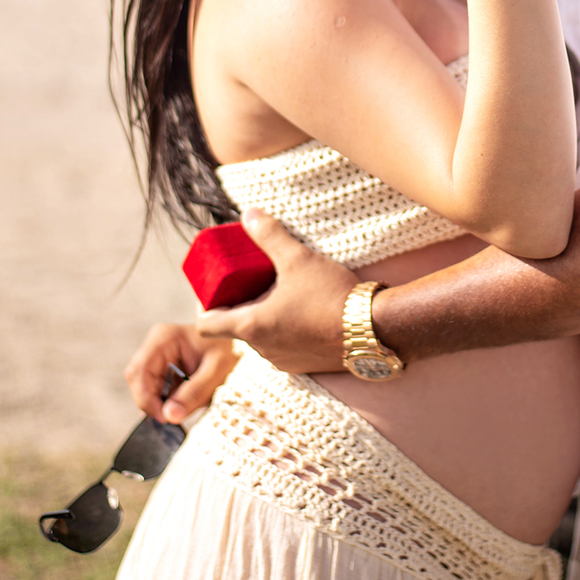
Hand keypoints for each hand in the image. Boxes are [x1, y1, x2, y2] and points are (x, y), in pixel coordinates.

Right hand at [124, 322, 238, 423]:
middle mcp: (156, 345)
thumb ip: (194, 393)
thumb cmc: (232, 352)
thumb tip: (169, 415)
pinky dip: (167, 401)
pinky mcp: (163, 368)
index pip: (138, 372)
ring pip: (145, 388)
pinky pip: (156, 390)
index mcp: (163, 338)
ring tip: (186, 407)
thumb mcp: (217, 372)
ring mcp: (158, 356)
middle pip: (137, 381)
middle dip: (152, 402)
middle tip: (174, 418)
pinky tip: (185, 402)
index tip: (165, 417)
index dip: (146, 398)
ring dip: (161, 403)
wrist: (242, 348)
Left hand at [197, 210, 353, 373]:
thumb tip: (248, 214)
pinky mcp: (307, 365)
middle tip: (251, 282)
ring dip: (265, 318)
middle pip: (236, 329)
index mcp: (252, 326)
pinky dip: (286, 330)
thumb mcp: (297, 258)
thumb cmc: (331, 295)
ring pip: (262, 339)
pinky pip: (285, 347)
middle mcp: (263, 349)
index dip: (203, 306)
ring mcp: (285, 361)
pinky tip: (304, 311)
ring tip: (280, 293)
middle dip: (241, 306)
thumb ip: (269, 236)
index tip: (212, 291)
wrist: (375, 330)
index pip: (207, 325)